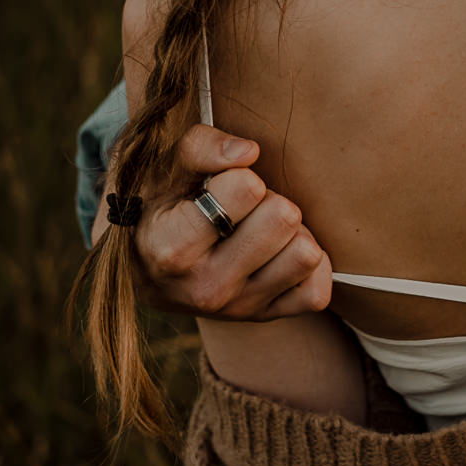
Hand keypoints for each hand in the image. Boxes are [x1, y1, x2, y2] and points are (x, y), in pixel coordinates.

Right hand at [92, 124, 332, 320]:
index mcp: (172, 248)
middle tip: (242, 208)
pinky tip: (278, 254)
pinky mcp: (265, 318)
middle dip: (268, 201)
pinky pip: (317, 291)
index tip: (217, 187)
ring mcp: (238, 309)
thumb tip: (249, 151)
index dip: (239, 176)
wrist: (148, 270)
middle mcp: (205, 287)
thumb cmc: (158, 206)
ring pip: (306, 253)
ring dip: (290, 233)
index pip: (246, 189)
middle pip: (285, 217)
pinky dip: (307, 267)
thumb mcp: (163, 169)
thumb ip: (200, 148)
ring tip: (259, 229)